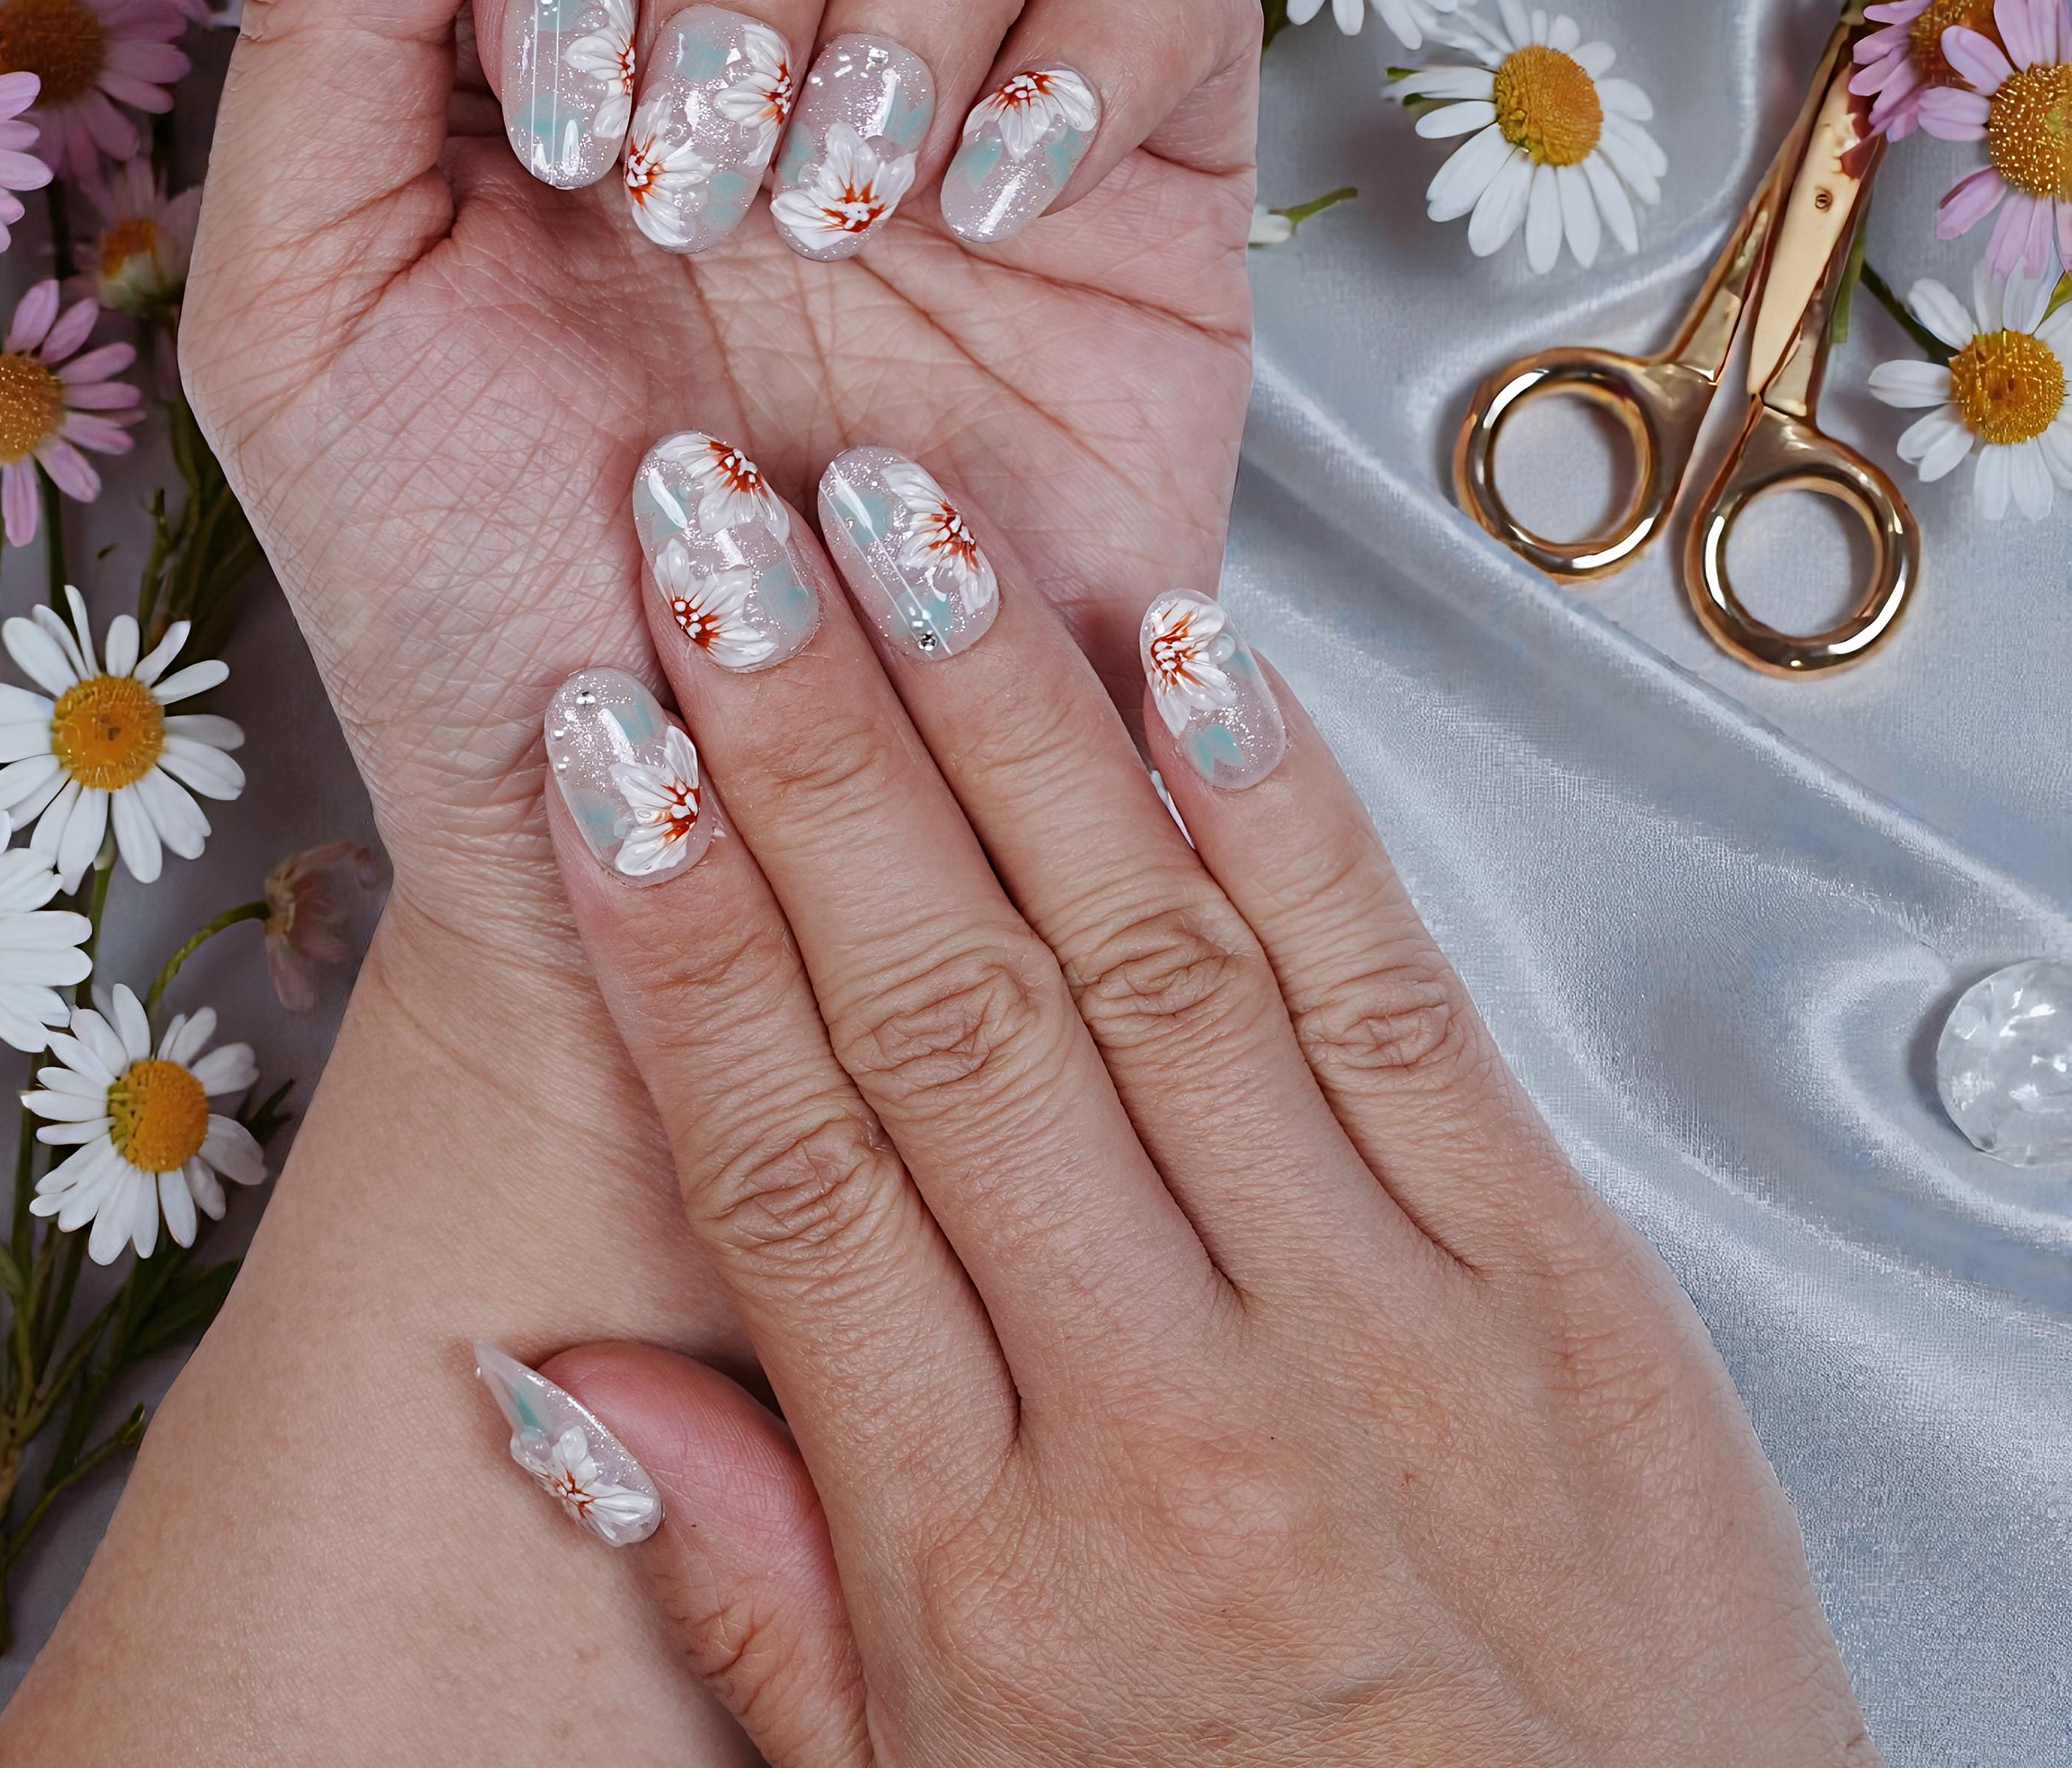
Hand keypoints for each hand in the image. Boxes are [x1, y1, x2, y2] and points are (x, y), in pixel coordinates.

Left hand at [182, 0, 1257, 962]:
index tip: (546, 121)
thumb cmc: (479, 599)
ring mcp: (965, 71)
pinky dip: (1087, 52)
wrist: (695, 828)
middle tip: (687, 183)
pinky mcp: (1139, 179)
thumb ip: (326, 4)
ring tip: (832, 210)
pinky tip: (980, 220)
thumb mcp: (311, 313)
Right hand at [503, 443, 1875, 1767]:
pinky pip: (1393, 998)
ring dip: (1010, 720)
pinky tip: (1186, 657)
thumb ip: (761, 1592)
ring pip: (1154, 959)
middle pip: (951, 1012)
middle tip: (717, 547)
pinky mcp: (1559, 1272)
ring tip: (902, 530)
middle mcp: (1176, 1410)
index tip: (605, 757)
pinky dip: (1283, 811)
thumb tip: (563, 1391)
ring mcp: (1384, 1319)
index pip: (789, 1167)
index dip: (678, 936)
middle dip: (815, 749)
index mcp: (990, 1565)